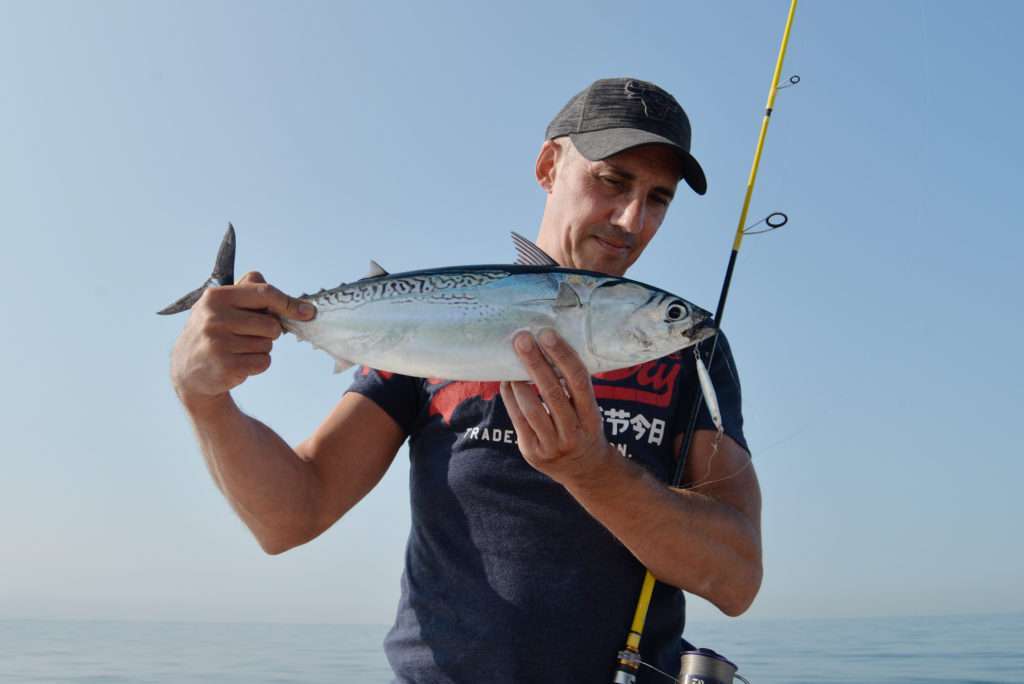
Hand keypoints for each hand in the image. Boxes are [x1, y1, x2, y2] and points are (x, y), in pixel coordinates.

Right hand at [170, 271, 315, 405]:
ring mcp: (219, 343)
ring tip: (238, 349)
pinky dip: (257, 364)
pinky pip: (264, 362)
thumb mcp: (224, 305)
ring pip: (268, 344)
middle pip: (271, 323)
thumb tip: (303, 307)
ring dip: (260, 348)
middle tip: (248, 335)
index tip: (307, 312)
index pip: (264, 293)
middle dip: (269, 332)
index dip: (289, 303)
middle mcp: (214, 318)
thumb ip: (254, 292)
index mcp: (216, 297)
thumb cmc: (216, 332)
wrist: (187, 369)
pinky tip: (238, 362)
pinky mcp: (226, 366)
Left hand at [500, 329, 615, 485]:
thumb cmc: (585, 429)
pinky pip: (518, 421)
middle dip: (535, 362)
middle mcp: (574, 432)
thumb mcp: (590, 411)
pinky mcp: (533, 452)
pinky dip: (510, 398)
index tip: (548, 334)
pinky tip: (507, 382)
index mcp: (592, 416)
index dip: (563, 356)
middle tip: (522, 339)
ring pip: (532, 409)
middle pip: (553, 392)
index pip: (579, 381)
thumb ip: (573, 389)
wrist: (585, 471)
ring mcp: (552, 445)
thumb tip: (546, 350)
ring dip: (519, 382)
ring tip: (512, 360)